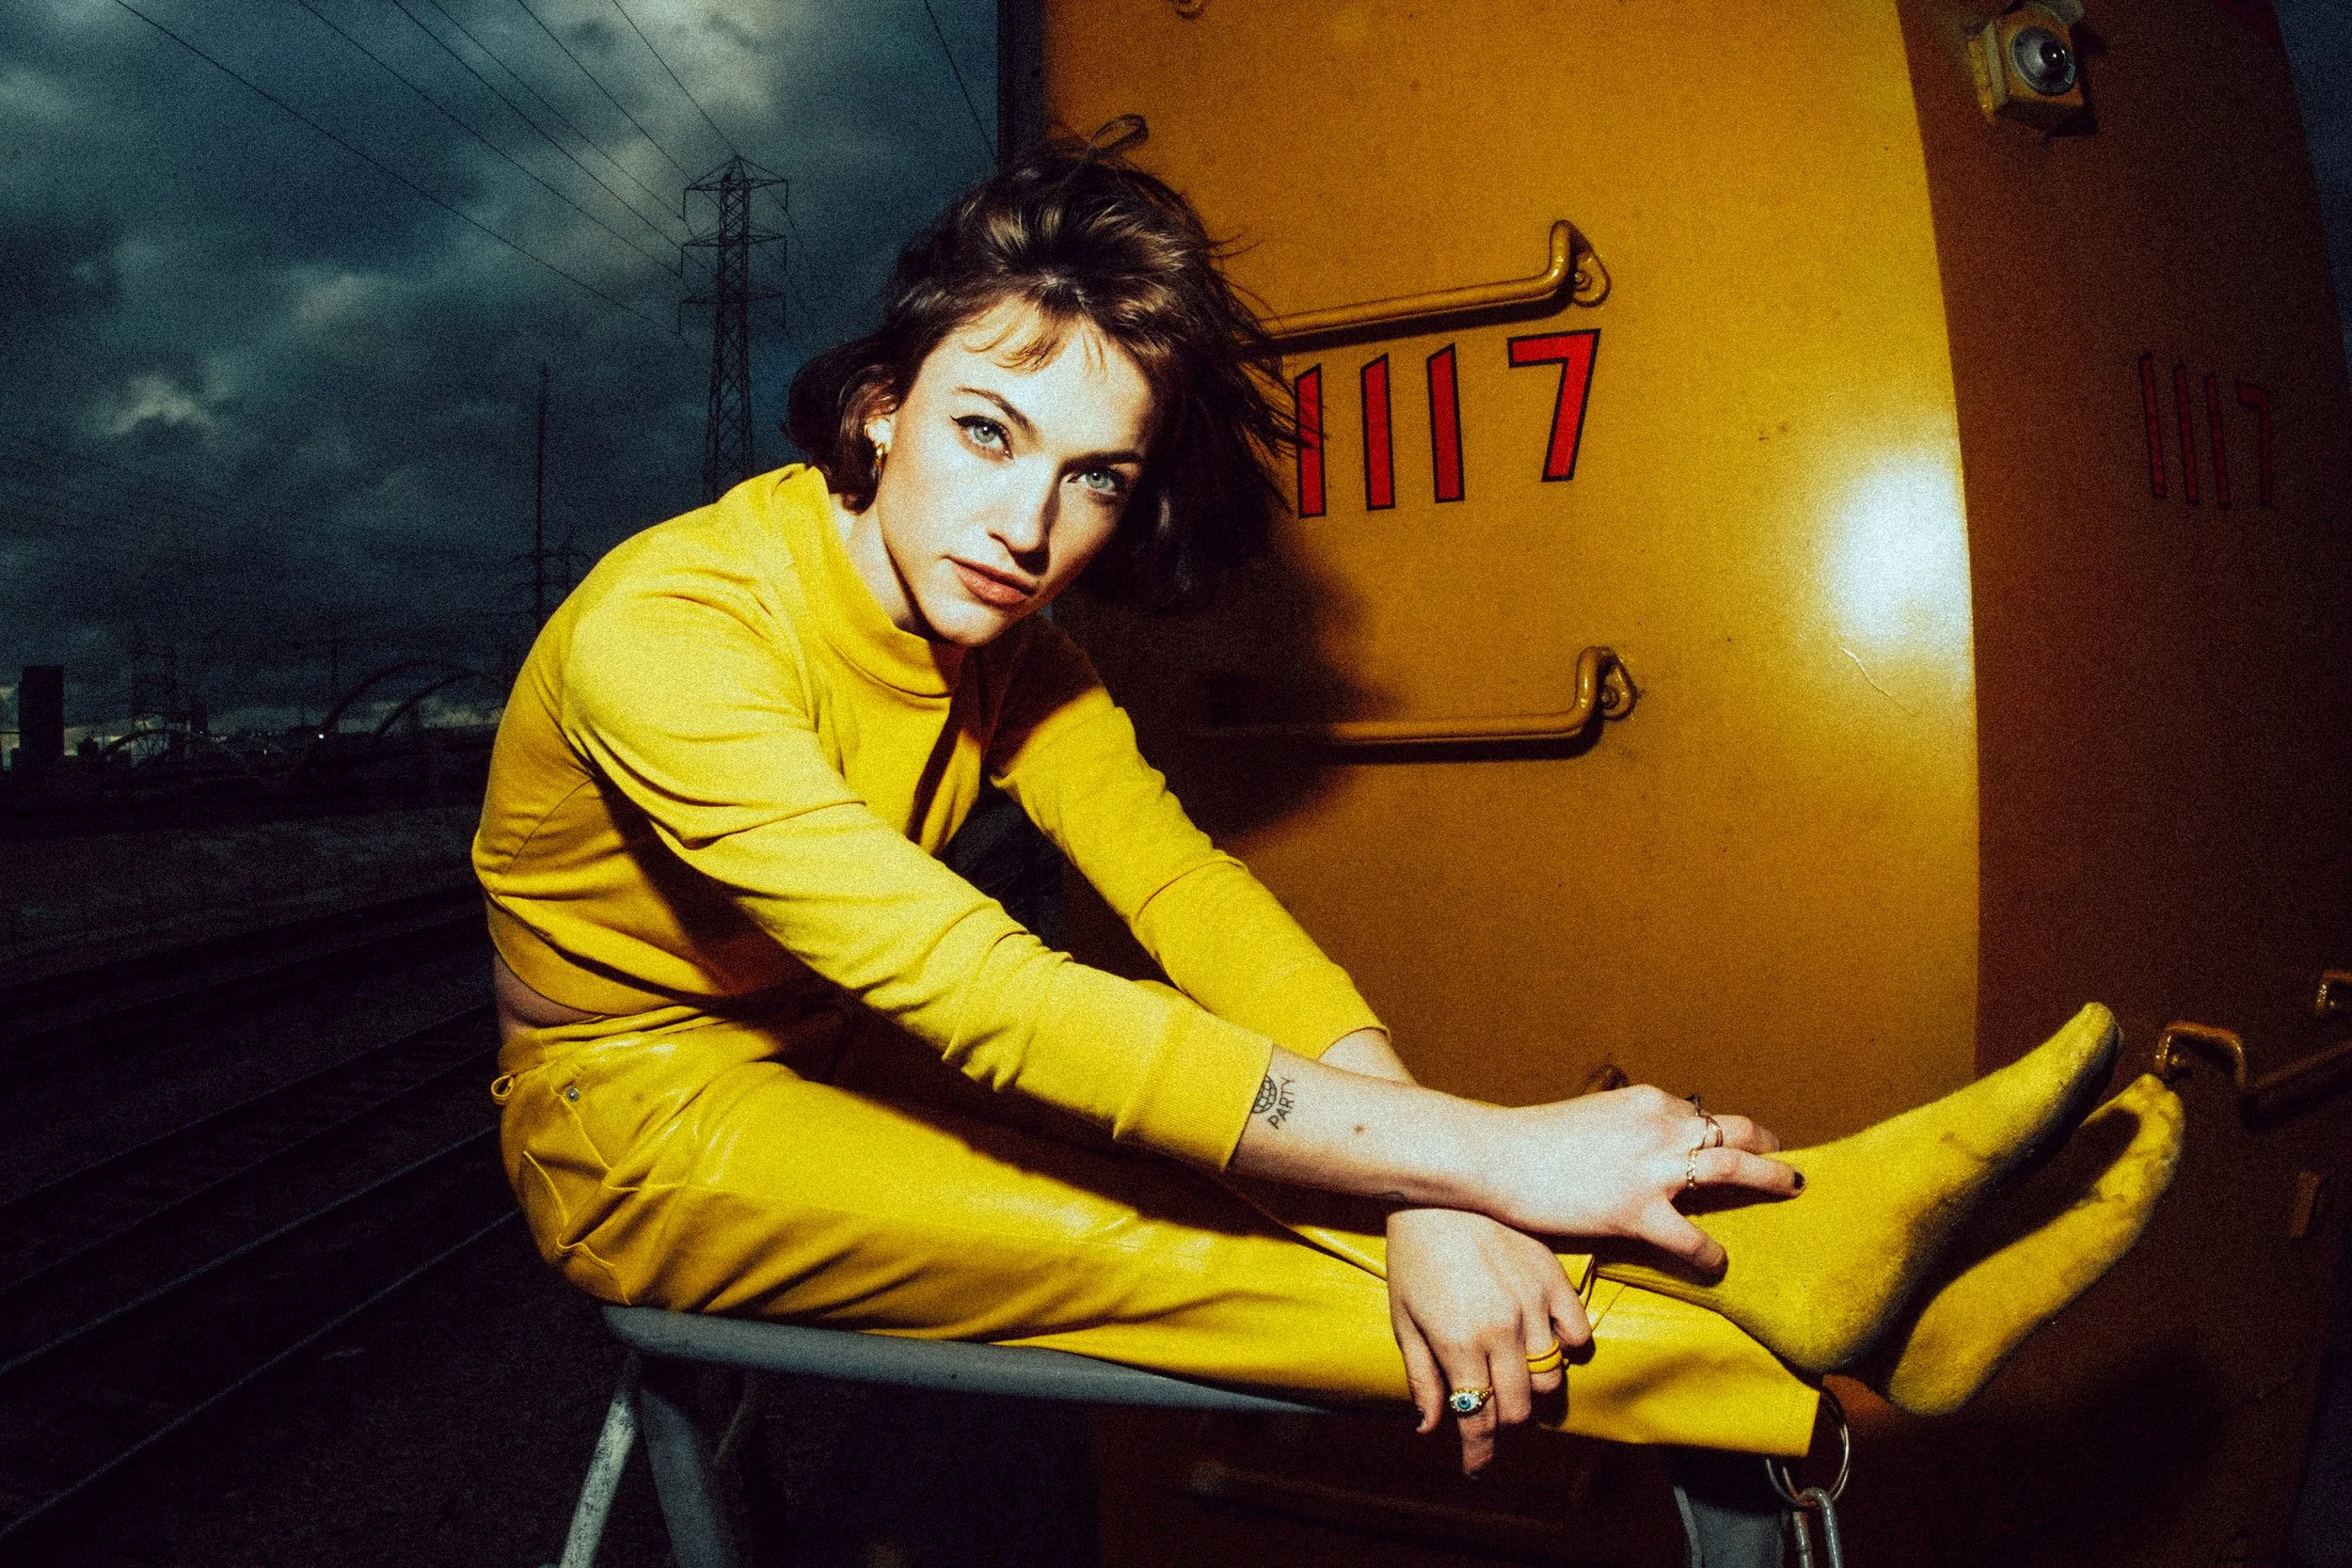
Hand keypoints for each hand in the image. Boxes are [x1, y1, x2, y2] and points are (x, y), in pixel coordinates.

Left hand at [1385, 1207, 1589, 1475]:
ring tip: (1515, 1380)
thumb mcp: (1404, 1318)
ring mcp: (1532, 1306)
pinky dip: (1569, 1347)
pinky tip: (1551, 1344)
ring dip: (1533, 1390)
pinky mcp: (1553, 1279)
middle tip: (1490, 1415)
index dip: (1478, 1450)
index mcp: (1459, 1344)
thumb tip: (1429, 1427)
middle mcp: (1501, 1332)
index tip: (1476, 1466)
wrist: (1439, 1190)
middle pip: (1516, 1406)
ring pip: (1551, 1378)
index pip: (1476, 1417)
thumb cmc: (1412, 1253)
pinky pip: (1578, 1332)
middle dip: (1502, 1421)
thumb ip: (1421, 1376)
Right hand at [1479, 1086, 1796, 1270]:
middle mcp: (1659, 1127)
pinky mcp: (1636, 1211)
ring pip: (1730, 1170)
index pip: (1698, 1116)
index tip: (1738, 1142)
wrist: (1496, 1156)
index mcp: (1646, 1103)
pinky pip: (1691, 1238)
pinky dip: (1711, 1253)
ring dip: (1768, 1179)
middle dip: (1766, 1147)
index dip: (1722, 1133)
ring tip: (1790, 1189)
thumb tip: (1639, 1152)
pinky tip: (1719, 1263)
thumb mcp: (1590, 1118)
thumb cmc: (1533, 1140)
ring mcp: (1652, 1169)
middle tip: (1788, 1162)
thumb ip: (1625, 1130)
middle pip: (1731, 1133)